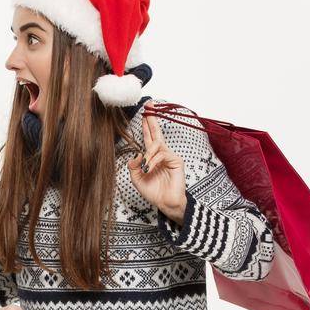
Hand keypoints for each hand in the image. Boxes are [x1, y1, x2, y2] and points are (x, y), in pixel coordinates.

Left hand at [128, 106, 187, 223]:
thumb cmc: (154, 192)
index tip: (144, 112)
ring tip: (144, 167)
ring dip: (148, 154)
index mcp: (152, 156)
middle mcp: (161, 153)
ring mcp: (170, 156)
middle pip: (156, 132)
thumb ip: (133, 166)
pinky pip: (162, 154)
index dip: (146, 125)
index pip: (149, 137)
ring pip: (156, 145)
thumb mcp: (137, 179)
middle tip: (149, 106)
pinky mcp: (176, 161)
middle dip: (152, 119)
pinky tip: (149, 169)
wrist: (166, 203)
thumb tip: (136, 154)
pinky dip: (153, 161)